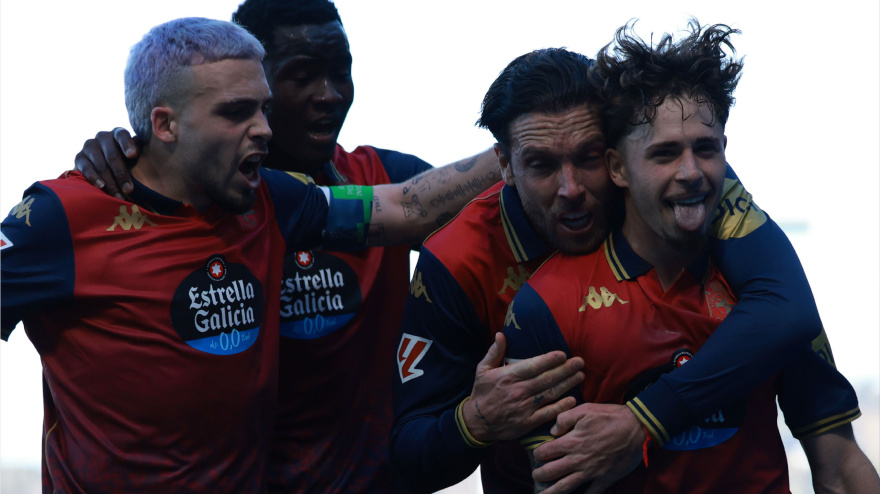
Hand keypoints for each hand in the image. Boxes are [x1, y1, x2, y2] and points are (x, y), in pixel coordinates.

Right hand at [74, 128, 139, 198]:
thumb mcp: (135, 156)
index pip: (122, 135)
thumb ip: (141, 153)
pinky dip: (94, 178)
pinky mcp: (79, 157)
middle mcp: (103, 136)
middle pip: (112, 155)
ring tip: (119, 195)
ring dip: (110, 181)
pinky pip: (86, 167)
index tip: (132, 155)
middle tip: (129, 190)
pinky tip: (101, 186)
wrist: (103, 167)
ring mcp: (89, 145)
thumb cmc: (127, 161)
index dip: (127, 144)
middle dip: (121, 174)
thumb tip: (154, 155)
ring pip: (100, 164)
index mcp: (118, 133)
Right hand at [462, 332, 584, 442]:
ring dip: (567, 385)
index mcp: (508, 377)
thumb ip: (494, 352)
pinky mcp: (528, 422)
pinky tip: (573, 400)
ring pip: (550, 394)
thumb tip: (501, 334)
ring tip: (580, 376)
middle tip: (580, 362)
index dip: (548, 360)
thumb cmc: (482, 393)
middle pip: (546, 379)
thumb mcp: (482, 370)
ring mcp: (524, 408)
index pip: (532, 366)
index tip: (562, 354)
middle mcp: (518, 391)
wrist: (476, 423)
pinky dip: (561, 407)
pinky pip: (548, 414)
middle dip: (565, 370)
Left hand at [532, 403, 643, 493]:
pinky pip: (591, 493)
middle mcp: (578, 459)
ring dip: (552, 493)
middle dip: (539, 476)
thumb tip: (553, 430)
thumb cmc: (610, 416)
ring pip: (566, 487)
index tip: (537, 455)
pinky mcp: (605, 478)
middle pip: (551, 473)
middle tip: (535, 477)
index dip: (537, 455)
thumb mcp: (584, 409)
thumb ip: (564, 418)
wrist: (638, 428)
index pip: (545, 453)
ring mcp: (591, 471)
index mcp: (571, 442)